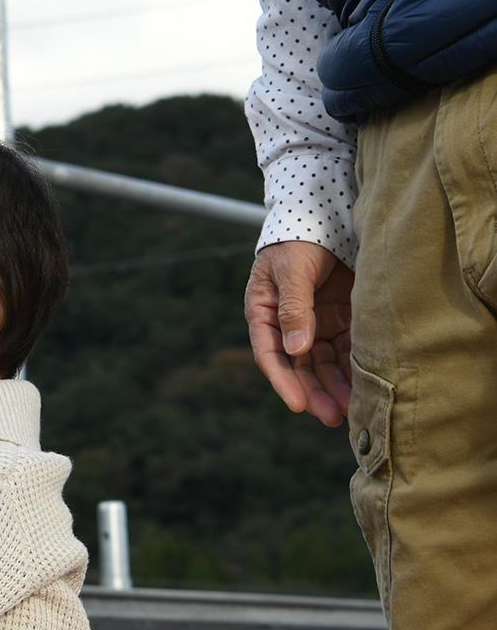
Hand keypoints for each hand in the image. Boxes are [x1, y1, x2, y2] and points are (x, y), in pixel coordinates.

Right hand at [244, 239, 354, 425]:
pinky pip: (345, 351)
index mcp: (264, 312)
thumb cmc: (300, 239)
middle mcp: (287, 324)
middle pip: (298, 366)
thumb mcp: (292, 271)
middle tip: (331, 416)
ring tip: (352, 409)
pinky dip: (352, 369)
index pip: (269, 354)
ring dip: (334, 387)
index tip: (299, 405)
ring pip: (322, 364)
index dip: (283, 381)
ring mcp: (314, 323)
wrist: (328, 214)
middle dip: (313, 392)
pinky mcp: (340, 320)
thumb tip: (296, 350)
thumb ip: (295, 309)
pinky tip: (364, 385)